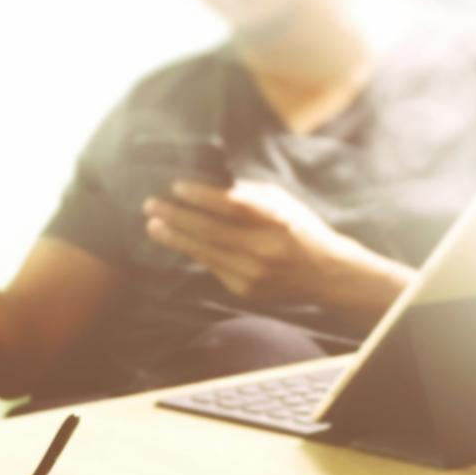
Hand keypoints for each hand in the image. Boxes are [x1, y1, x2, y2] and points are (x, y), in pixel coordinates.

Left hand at [144, 180, 413, 320]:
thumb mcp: (281, 204)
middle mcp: (264, 249)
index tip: (176, 186)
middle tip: (150, 205)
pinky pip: (211, 267)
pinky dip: (192, 252)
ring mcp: (253, 274)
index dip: (200, 196)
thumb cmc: (299, 229)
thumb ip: (248, 195)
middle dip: (176, 216)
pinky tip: (176, 241)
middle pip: (210, 231)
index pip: (231, 206)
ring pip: (204, 253)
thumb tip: (208, 184)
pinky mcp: (245, 290)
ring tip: (153, 225)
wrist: (325, 274)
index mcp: (276, 221)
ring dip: (175, 237)